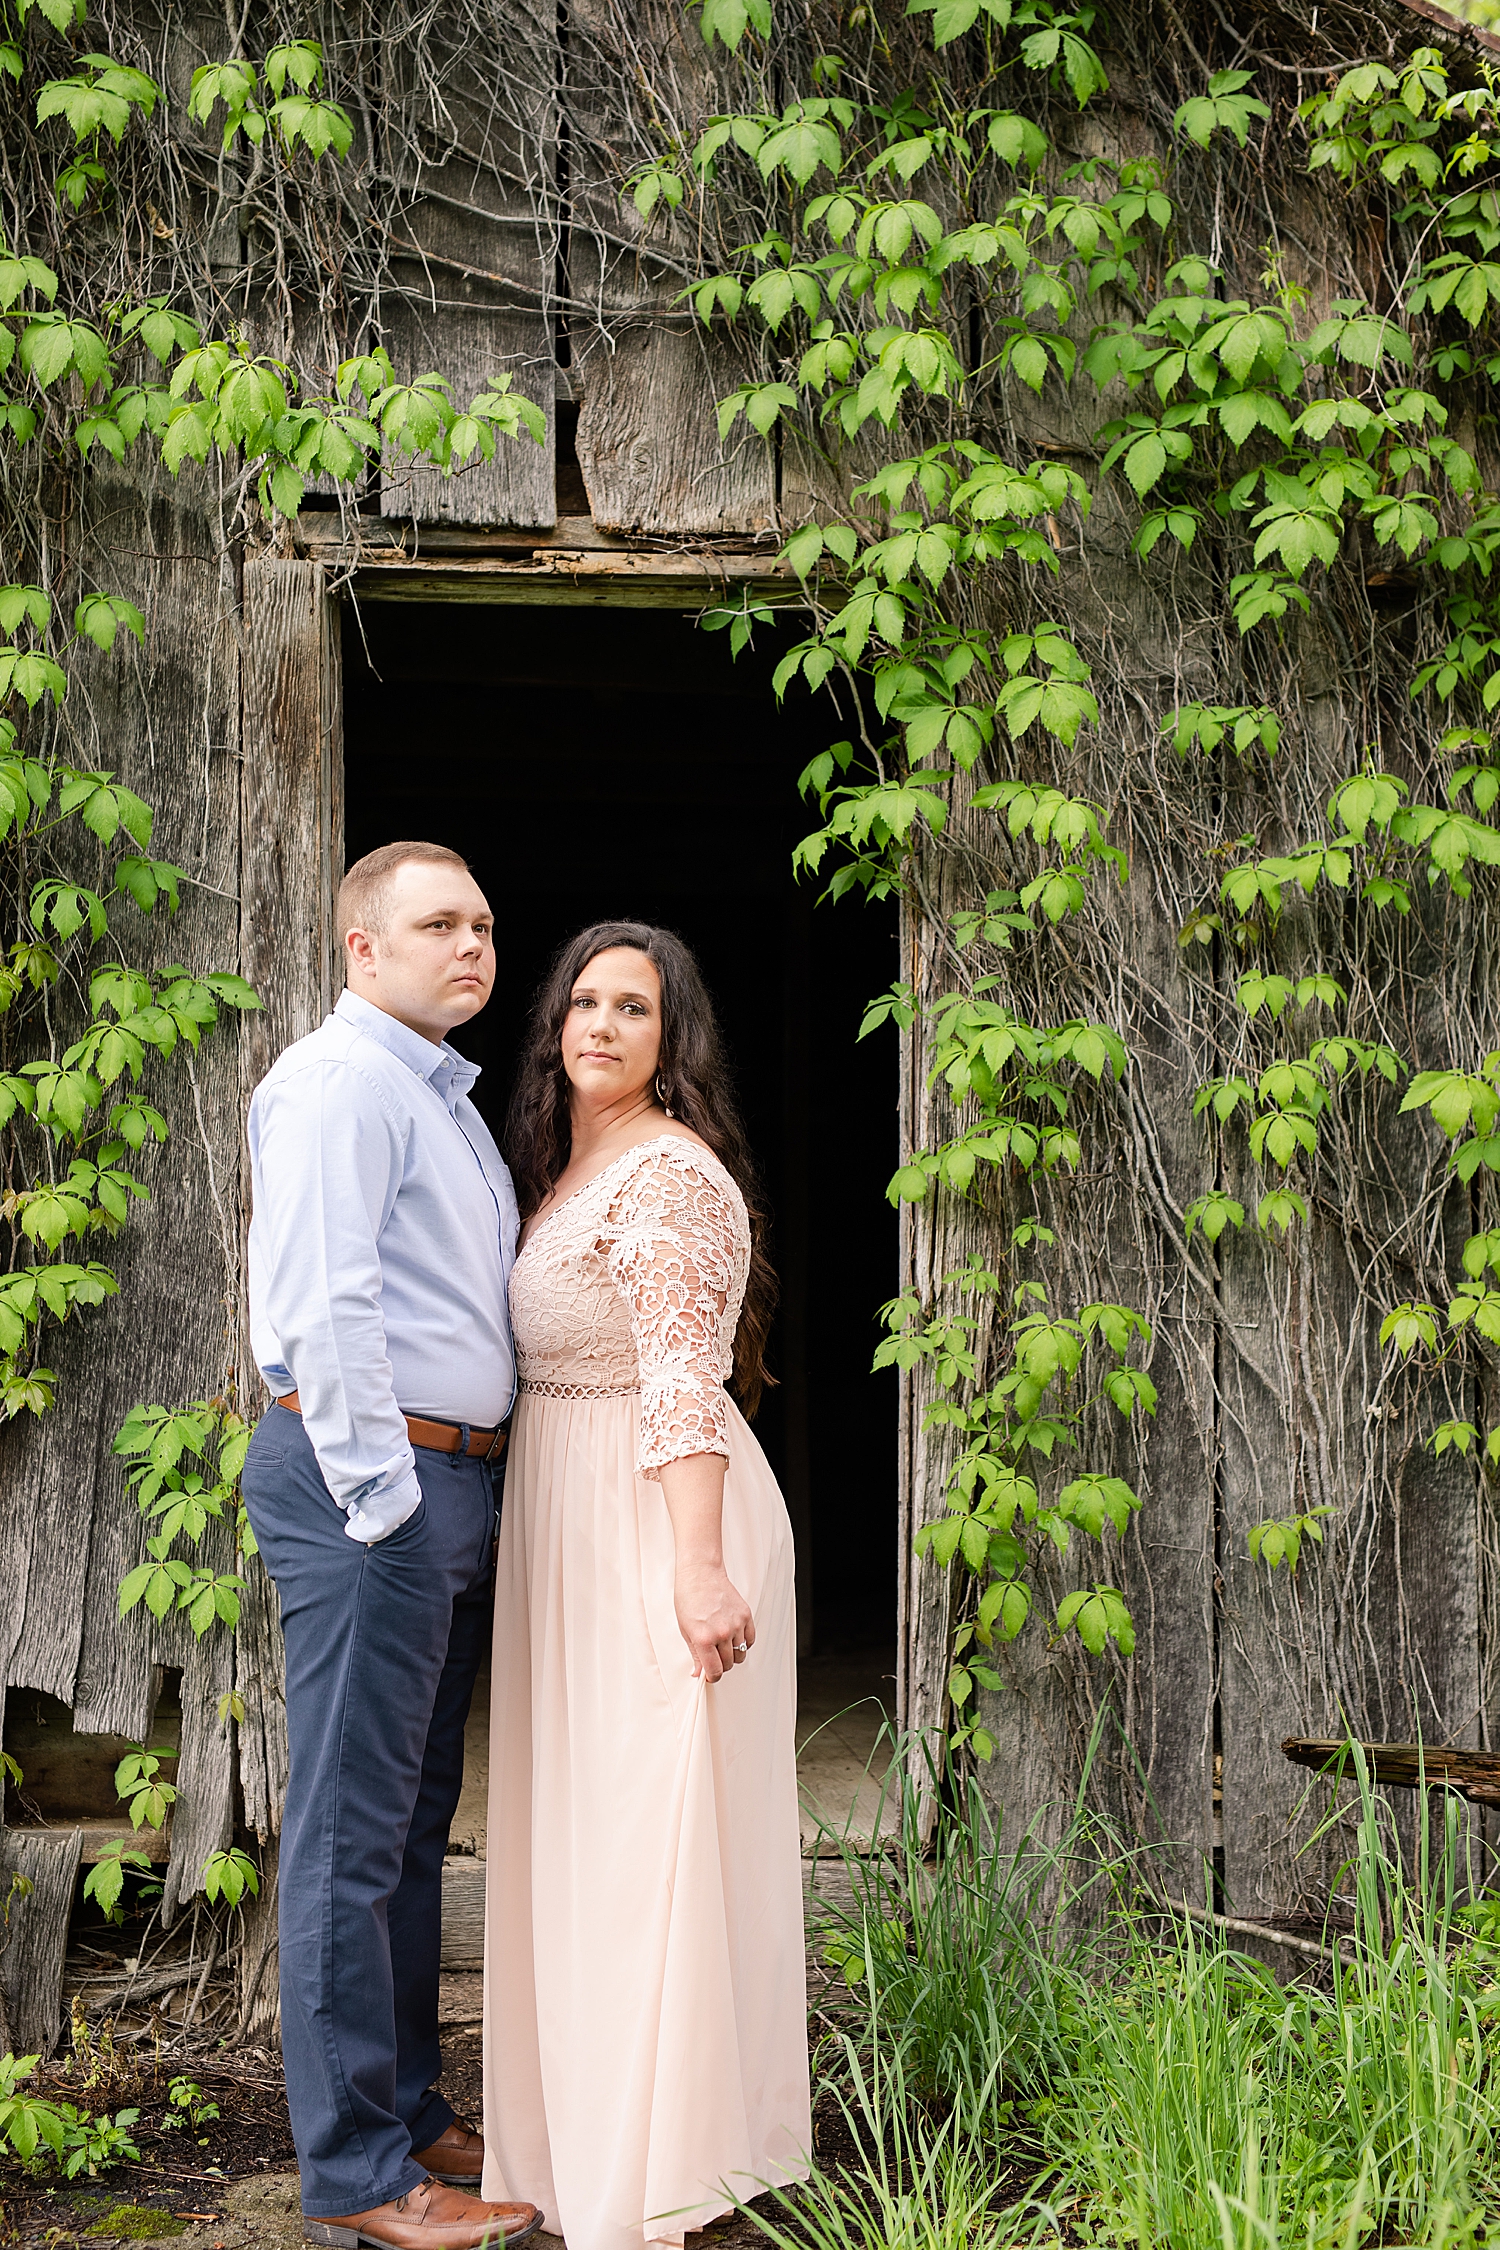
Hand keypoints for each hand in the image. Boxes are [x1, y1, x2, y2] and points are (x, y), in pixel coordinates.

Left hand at [674, 1558, 754, 1682]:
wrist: (700, 1574)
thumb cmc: (688, 1598)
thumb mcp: (685, 1630)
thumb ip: (695, 1654)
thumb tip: (699, 1673)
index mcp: (704, 1638)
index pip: (714, 1671)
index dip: (711, 1677)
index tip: (709, 1676)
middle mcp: (722, 1633)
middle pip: (728, 1664)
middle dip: (720, 1666)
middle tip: (713, 1658)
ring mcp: (736, 1624)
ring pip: (740, 1654)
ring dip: (732, 1655)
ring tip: (722, 1646)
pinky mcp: (745, 1615)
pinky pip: (750, 1640)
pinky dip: (743, 1643)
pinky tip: (733, 1638)